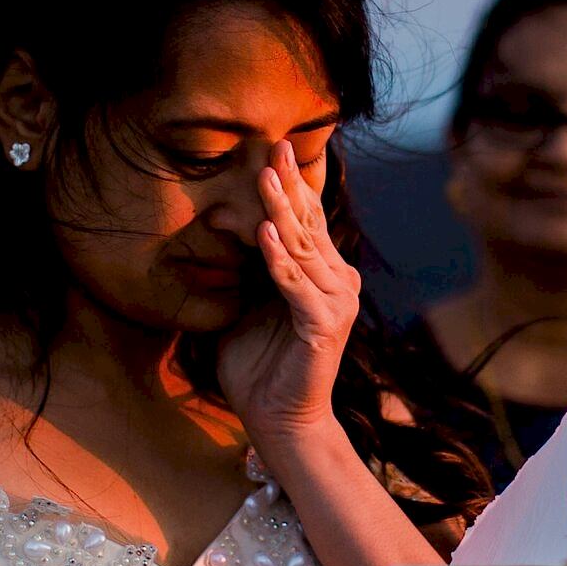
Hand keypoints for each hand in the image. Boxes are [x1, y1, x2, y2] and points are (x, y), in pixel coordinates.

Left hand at [216, 141, 359, 448]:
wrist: (277, 418)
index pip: (306, 222)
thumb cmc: (260, 365)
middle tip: (274, 147)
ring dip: (282, 210)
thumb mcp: (249, 305)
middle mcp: (337, 282)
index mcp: (322, 275)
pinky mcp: (324, 325)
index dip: (292, 186)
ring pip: (302, 248)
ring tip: (265, 176)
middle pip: (308, 225)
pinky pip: (295, 285)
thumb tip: (229, 228)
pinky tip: (265, 232)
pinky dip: (279, 259)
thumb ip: (251, 271)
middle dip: (288, 185)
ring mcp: (335, 302)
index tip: (275, 149)